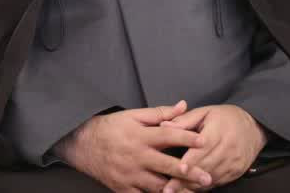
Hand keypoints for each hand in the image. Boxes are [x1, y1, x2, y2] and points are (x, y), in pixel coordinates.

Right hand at [54, 101, 212, 191]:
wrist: (83, 145)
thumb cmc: (111, 128)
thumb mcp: (133, 116)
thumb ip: (160, 113)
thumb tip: (183, 106)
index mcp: (140, 136)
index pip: (168, 135)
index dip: (186, 137)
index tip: (204, 140)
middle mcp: (137, 156)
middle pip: (167, 165)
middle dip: (188, 172)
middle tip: (207, 178)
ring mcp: (130, 175)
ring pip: (158, 186)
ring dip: (176, 189)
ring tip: (193, 192)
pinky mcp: (124, 189)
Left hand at [158, 105, 267, 191]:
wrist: (253, 127)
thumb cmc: (224, 118)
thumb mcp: (204, 112)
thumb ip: (183, 120)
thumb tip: (163, 126)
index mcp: (218, 132)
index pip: (203, 148)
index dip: (191, 160)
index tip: (179, 169)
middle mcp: (228, 149)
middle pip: (205, 167)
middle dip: (186, 179)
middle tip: (168, 188)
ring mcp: (233, 163)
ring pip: (211, 178)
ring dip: (193, 186)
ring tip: (175, 191)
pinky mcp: (236, 172)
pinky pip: (217, 183)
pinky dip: (203, 187)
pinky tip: (189, 189)